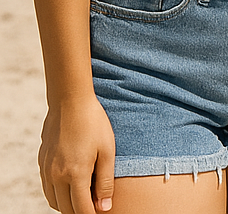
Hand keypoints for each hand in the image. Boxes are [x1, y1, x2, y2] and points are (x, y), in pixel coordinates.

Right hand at [38, 96, 114, 212]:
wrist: (70, 103)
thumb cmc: (94, 125)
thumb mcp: (107, 152)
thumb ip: (105, 182)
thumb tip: (104, 207)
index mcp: (75, 174)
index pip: (81, 208)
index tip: (101, 213)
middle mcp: (56, 176)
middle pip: (65, 208)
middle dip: (80, 211)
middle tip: (95, 205)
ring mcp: (46, 170)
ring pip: (53, 200)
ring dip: (67, 205)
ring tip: (85, 198)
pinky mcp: (41, 163)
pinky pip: (47, 188)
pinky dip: (58, 194)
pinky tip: (71, 186)